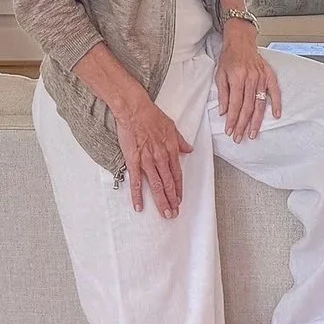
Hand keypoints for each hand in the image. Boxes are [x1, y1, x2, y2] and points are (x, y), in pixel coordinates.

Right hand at [111, 85, 193, 217]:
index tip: (180, 199)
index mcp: (171, 150)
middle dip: (172, 200)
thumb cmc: (152, 115)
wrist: (135, 109)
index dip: (179, 188)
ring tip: (164, 214)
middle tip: (174, 213)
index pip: (177, 174)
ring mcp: (147, 160)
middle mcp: (161, 158)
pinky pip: (136, 181)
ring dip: (161, 201)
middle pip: (168, 183)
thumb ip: (180, 141)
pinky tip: (139, 206)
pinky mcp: (133, 160)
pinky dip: (137, 195)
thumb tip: (190, 149)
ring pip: (156, 185)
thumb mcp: (172, 126)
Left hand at [217, 20, 281, 144]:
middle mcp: (251, 79)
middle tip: (239, 137)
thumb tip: (224, 111)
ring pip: (260, 103)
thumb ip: (223, 94)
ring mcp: (262, 78)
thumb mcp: (220, 74)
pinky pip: (275, 91)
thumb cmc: (229, 57)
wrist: (241, 41)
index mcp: (237, 78)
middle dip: (243, 125)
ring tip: (253, 133)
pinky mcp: (269, 75)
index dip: (232, 120)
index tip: (230, 130)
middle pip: (247, 107)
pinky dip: (276, 103)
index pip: (235, 104)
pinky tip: (276, 115)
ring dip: (256, 120)